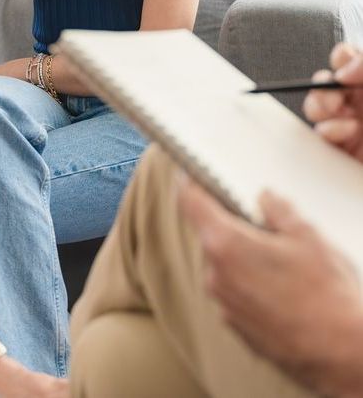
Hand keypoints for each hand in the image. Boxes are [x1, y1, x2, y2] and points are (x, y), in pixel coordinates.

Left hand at [178, 176, 362, 394]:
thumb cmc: (328, 297)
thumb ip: (278, 210)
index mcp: (225, 243)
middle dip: (233, 228)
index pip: (190, 202)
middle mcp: (215, 274)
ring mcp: (224, 303)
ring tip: (284, 268)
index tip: (190, 175)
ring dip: (244, 260)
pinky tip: (282, 292)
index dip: (188, 183)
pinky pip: (235, 293)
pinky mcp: (236, 326)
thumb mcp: (308, 237)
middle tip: (267, 229)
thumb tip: (264, 198)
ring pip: (224, 266)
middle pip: (211, 235)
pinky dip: (250, 286)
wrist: (343, 357)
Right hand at [304, 43, 362, 161]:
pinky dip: (327, 131)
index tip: (342, 62)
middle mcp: (361, 104)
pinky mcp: (344, 152)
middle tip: (335, 96)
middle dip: (321, 86)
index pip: (348, 62)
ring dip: (319, 107)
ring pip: (316, 108)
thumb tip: (342, 69)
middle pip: (324, 83)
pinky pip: (319, 136)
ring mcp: (351, 127)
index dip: (341, 57)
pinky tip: (345, 132)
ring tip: (339, 115)